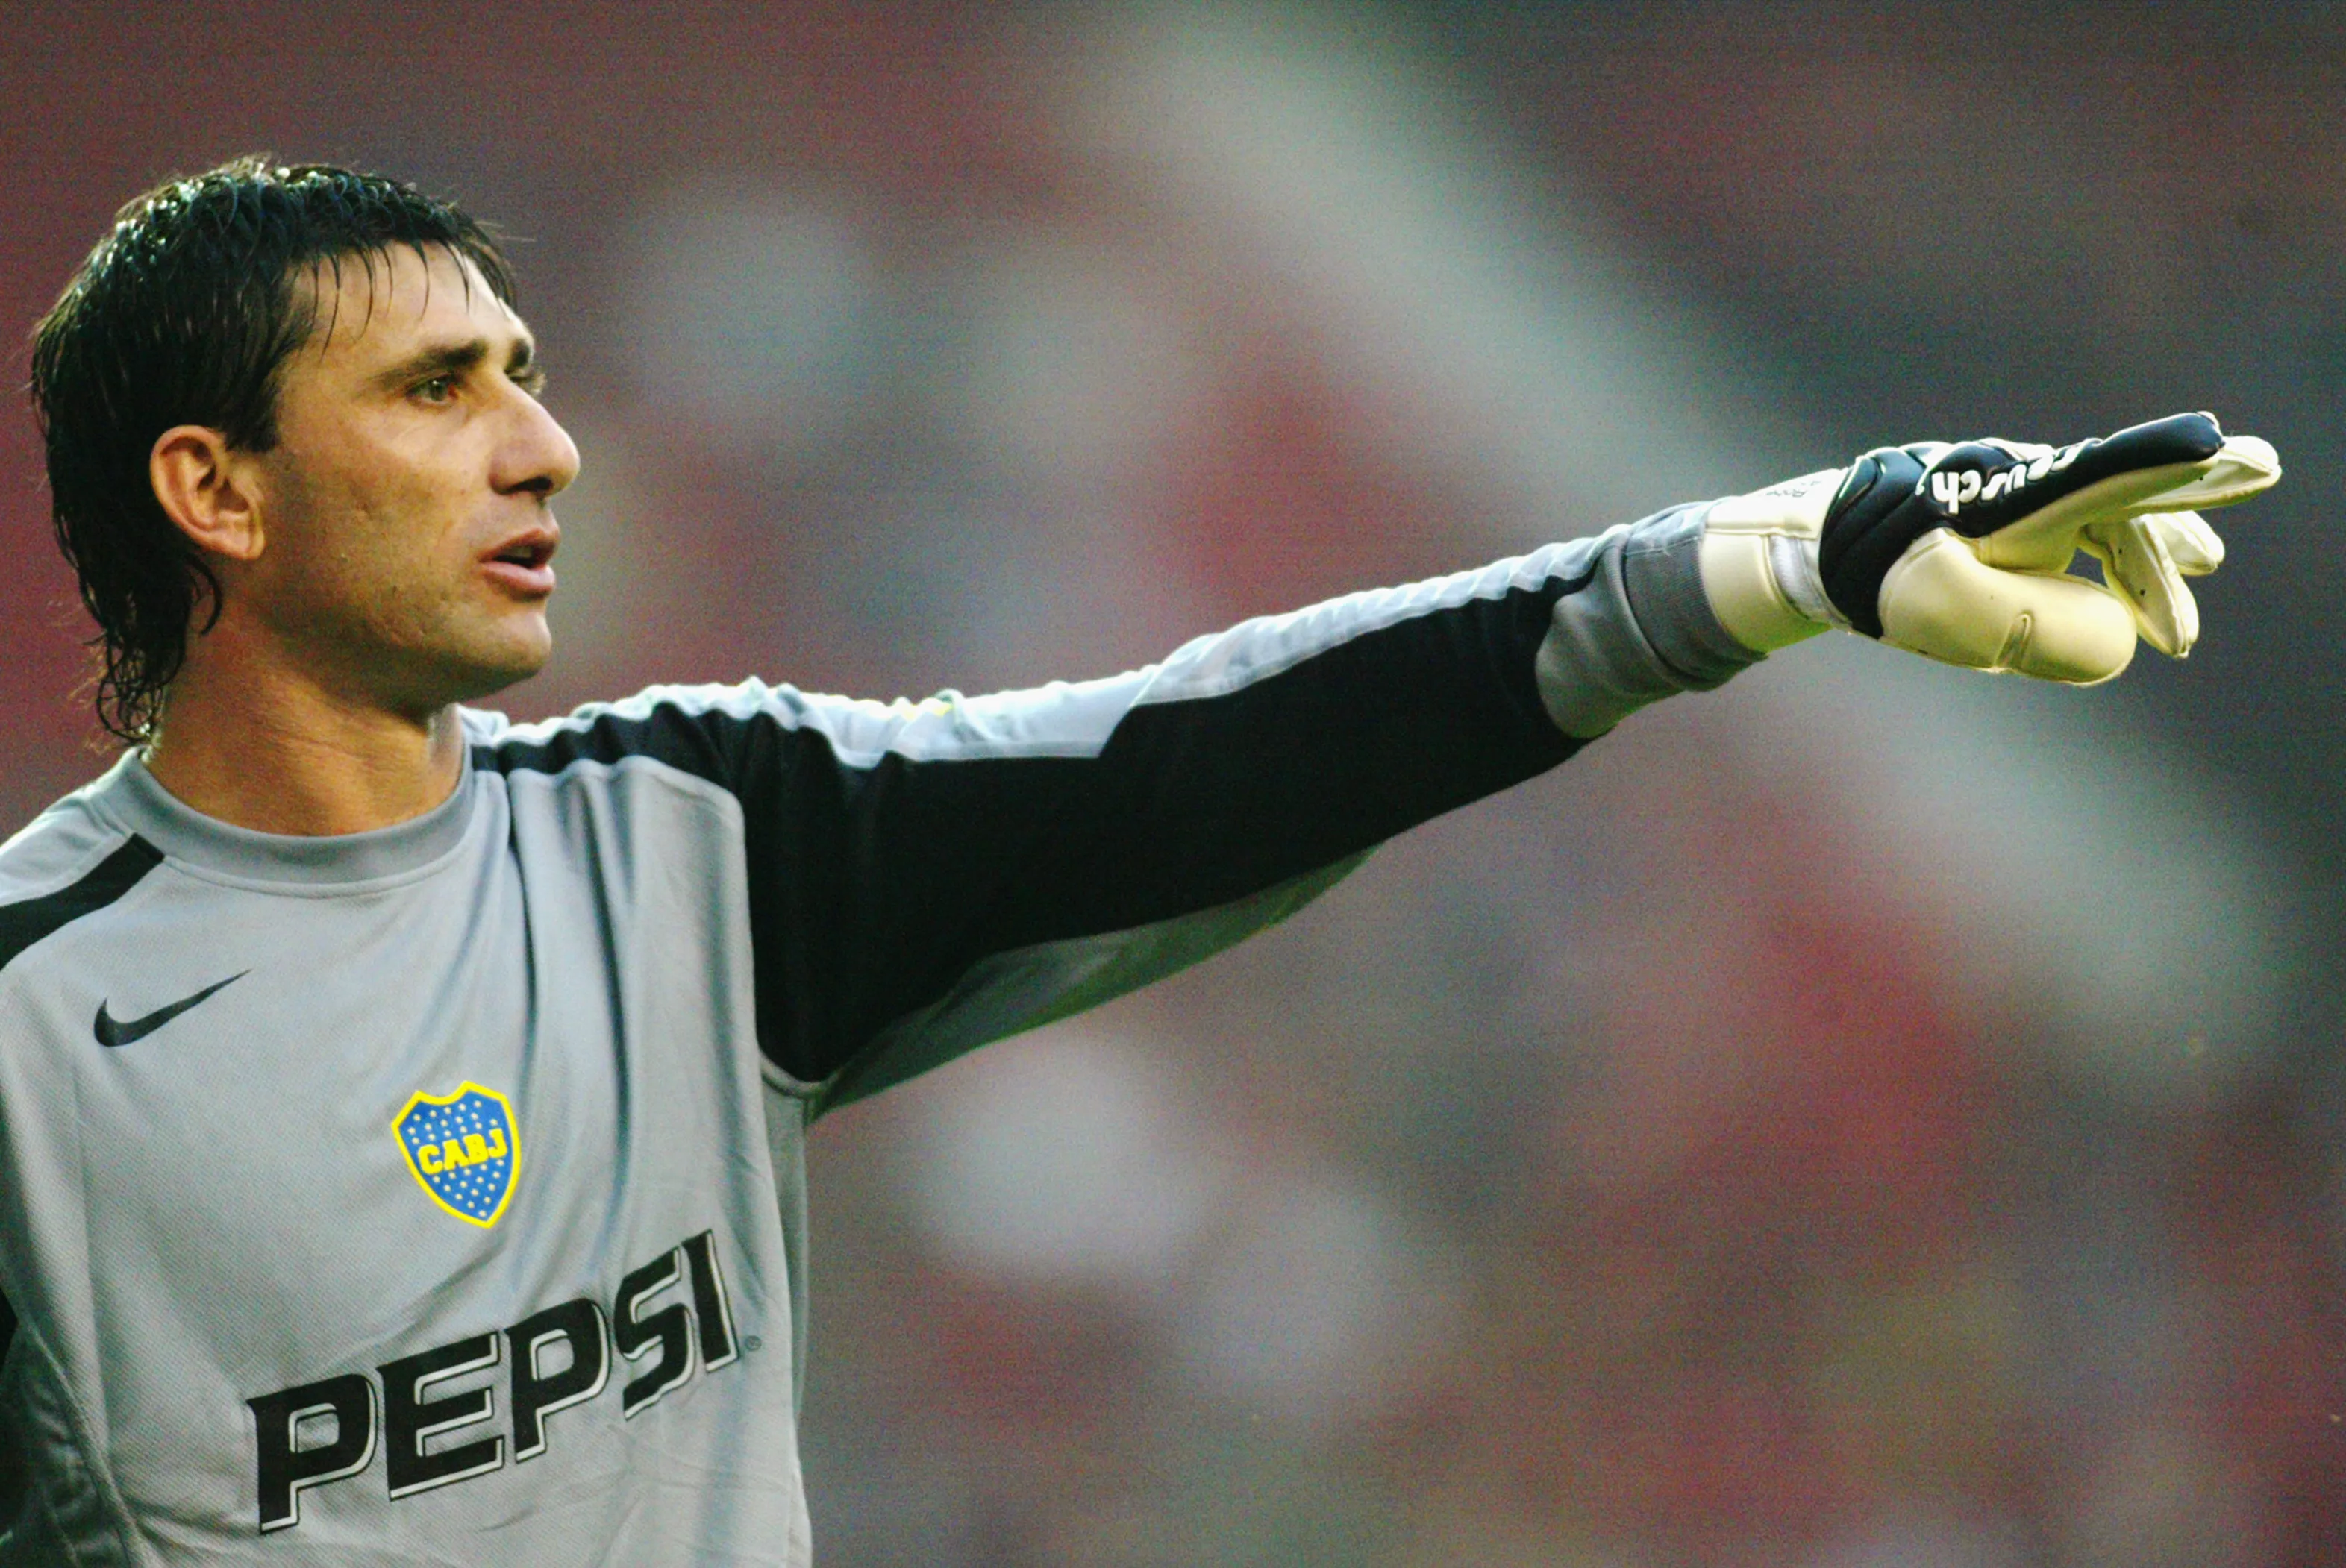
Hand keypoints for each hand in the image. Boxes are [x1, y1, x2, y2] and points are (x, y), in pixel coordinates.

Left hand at [1696, 412, 2280, 682]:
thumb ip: (2037, 629)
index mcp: (2014, 494)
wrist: (1809, 549)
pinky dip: (2107, 554)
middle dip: (2172, 529)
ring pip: (2098, 515)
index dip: (2173, 474)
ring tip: (2199, 570)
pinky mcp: (1993, 514)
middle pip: (2117, 500)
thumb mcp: (1950, 615)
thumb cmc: (1874, 575)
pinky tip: (2127, 589)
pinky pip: (2070, 527)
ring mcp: (2008, 494)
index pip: (2110, 480)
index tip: (2228, 450)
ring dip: (2146, 551)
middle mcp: (2019, 480)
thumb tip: (2122, 645)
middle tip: (2221, 547)